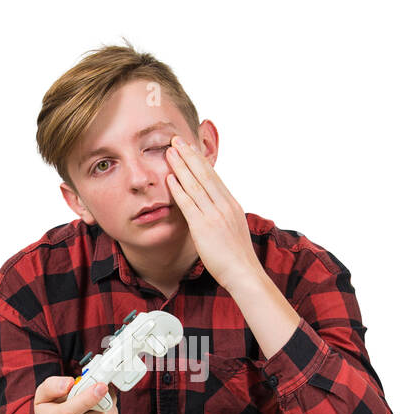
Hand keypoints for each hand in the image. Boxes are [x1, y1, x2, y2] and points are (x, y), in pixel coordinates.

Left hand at [164, 134, 261, 292]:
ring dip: (181, 166)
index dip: (200, 161)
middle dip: (189, 155)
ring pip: (195, 185)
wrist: (244, 273)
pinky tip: (169, 178)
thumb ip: (223, 217)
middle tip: (176, 140)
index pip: (214, 177)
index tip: (190, 148)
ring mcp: (214, 215)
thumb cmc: (237, 257)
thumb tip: (215, 212)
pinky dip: (179, 189)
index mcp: (232, 205)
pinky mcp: (204, 227)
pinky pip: (189, 204)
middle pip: (204, 174)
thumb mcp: (233, 230)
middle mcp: (224, 205)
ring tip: (170, 152)